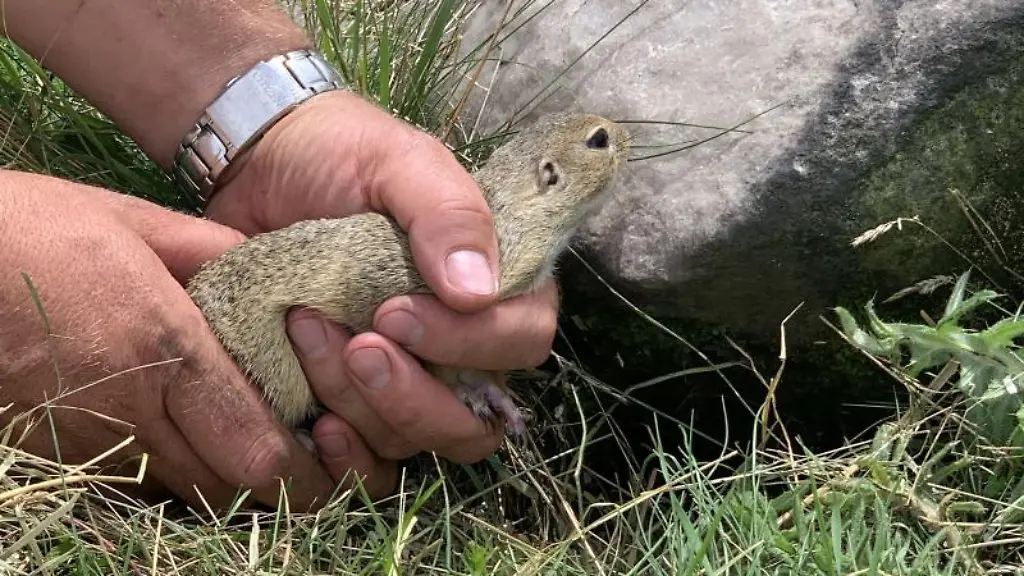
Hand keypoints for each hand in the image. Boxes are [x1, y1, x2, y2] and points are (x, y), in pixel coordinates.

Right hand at [0, 171, 395, 509]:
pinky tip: (194, 442)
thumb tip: (279, 273)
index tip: (335, 458)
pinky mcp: (56, 448)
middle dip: (280, 487)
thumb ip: (216, 252)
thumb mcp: (137, 221)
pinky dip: (178, 474)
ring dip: (230, 483)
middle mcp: (131, 405)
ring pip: (184, 491)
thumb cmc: (37, 227)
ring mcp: (88, 435)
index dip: (305, 470)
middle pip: (227, 485)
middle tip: (311, 465)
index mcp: (165, 347)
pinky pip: (138, 481)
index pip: (254, 444)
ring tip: (261, 452)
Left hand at [204, 90, 558, 463]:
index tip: (397, 312)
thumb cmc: (341, 155)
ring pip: (414, 440)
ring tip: (306, 332)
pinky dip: (347, 457)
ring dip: (361, 401)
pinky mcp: (353, 403)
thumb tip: (478, 290)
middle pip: (474, 418)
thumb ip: (448, 213)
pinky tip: (318, 424)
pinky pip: (370, 463)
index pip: (522, 339)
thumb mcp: (399, 161)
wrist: (257, 166)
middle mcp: (460, 346)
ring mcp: (406, 381)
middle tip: (357, 341)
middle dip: (413, 393)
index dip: (470, 342)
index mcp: (492, 285)